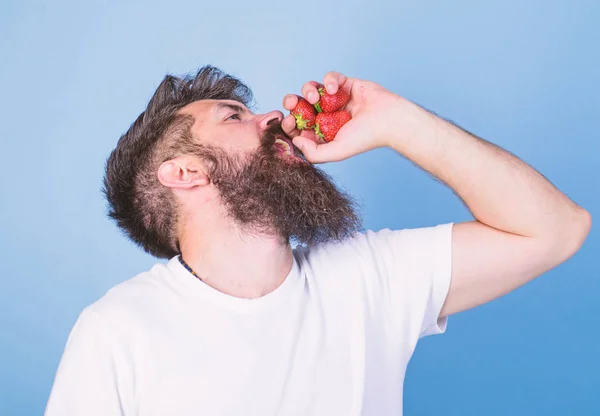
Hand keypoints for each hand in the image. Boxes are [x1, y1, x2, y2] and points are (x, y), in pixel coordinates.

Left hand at [281, 71, 403, 162]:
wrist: (389, 120)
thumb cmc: (365, 138)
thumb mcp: (336, 151)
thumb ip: (314, 152)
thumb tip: (295, 140)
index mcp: (321, 132)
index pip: (298, 127)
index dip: (289, 124)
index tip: (288, 122)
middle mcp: (326, 116)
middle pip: (299, 106)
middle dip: (291, 103)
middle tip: (292, 104)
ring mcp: (335, 100)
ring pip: (311, 89)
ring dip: (308, 90)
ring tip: (315, 98)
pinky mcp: (345, 85)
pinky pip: (330, 78)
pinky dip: (329, 81)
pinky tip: (335, 89)